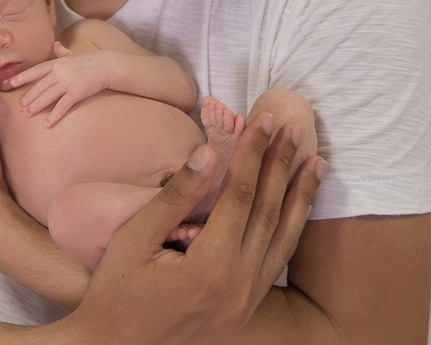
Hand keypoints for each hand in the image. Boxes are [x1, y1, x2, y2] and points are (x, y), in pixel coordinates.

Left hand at [9, 42, 114, 125]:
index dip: (23, 77)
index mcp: (57, 63)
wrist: (107, 66)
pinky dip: (54, 116)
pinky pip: (62, 106)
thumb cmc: (90, 60)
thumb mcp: (74, 54)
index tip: (12, 83)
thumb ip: (63, 51)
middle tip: (19, 107)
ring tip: (27, 114)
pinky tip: (47, 124)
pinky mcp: (76, 93)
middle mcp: (60, 72)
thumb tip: (56, 44)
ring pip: (47, 97)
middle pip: (39, 87)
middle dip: (28, 97)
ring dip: (36, 106)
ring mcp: (68, 83)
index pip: (36, 71)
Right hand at [63, 115, 326, 344]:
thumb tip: (209, 152)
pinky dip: (290, 230)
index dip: (254, 153)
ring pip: (283, 240)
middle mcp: (238, 287)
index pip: (241, 195)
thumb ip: (176, 196)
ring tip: (316, 163)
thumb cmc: (114, 293)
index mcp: (211, 267)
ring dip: (300, 198)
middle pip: (269, 212)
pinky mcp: (244, 311)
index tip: (265, 120)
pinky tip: (296, 209)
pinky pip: (276, 263)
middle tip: (293, 128)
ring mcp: (245, 303)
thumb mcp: (134, 239)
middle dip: (282, 166)